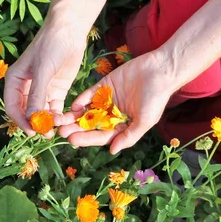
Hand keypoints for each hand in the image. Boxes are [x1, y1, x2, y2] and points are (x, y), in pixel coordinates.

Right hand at [4, 21, 86, 136]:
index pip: (13, 107)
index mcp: (14, 80)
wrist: (69, 31)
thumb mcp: (43, 70)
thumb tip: (32, 118)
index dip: (20, 121)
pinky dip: (59, 115)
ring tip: (60, 125)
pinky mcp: (56, 90)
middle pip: (27, 113)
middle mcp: (26, 88)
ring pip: (42, 113)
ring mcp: (41, 90)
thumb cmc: (51, 45)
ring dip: (49, 121)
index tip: (32, 131)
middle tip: (47, 134)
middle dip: (36, 124)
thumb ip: (37, 94)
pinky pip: (55, 108)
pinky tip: (67, 118)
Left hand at [58, 50, 178, 153]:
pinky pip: (90, 94)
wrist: (160, 70)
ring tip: (61, 120)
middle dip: (77, 128)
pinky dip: (82, 100)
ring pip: (87, 111)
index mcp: (122, 125)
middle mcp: (112, 114)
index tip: (73, 140)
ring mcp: (107, 100)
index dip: (87, 139)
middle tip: (61, 132)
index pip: (101, 136)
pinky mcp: (104, 85)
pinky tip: (74, 106)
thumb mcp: (144, 121)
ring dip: (75, 116)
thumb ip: (128, 136)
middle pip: (91, 125)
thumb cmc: (156, 98)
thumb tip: (112, 151)